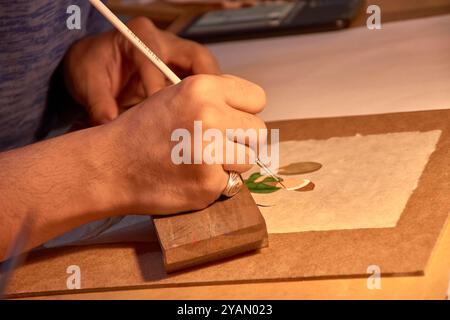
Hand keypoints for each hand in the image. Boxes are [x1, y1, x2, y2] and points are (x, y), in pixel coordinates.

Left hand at [64, 17, 219, 124]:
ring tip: (209, 119)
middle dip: (207, 85)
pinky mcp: (180, 69)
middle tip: (207, 113)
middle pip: (198, 58)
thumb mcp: (87, 83)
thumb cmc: (91, 67)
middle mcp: (163, 40)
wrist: (93, 63)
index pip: (158, 62)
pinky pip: (201, 81)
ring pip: (206, 69)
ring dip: (211, 94)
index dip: (160, 90)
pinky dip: (205, 98)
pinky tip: (201, 118)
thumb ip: (99, 104)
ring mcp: (176, 54)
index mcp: (139, 35)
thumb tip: (111, 126)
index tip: (161, 116)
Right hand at [100, 74, 266, 213]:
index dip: (245, 111)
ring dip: (230, 164)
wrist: (110, 166)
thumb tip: (248, 111)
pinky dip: (215, 183)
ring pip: (249, 159)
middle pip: (258, 131)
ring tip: (199, 161)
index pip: (257, 98)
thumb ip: (215, 99)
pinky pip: (232, 183)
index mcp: (203, 88)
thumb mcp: (176, 96)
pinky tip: (190, 177)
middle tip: (216, 146)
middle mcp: (209, 116)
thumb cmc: (141, 132)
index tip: (232, 121)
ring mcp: (210, 151)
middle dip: (241, 140)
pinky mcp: (208, 183)